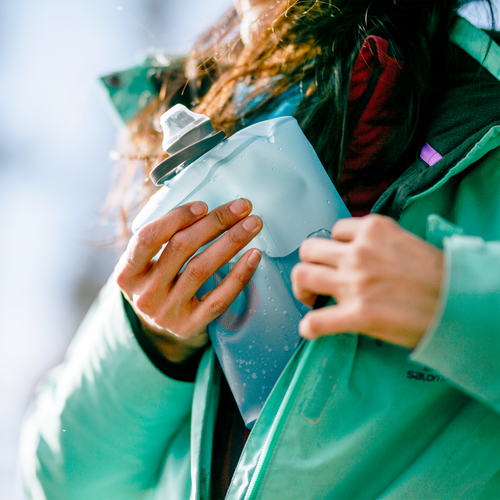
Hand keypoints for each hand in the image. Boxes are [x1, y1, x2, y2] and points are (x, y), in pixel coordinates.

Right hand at [115, 199, 262, 361]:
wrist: (160, 332)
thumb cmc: (158, 285)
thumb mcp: (145, 266)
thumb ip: (161, 239)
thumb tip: (201, 206)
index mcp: (127, 273)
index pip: (147, 238)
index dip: (176, 218)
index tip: (204, 205)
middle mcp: (144, 294)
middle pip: (181, 248)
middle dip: (215, 222)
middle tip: (241, 207)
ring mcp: (167, 312)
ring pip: (201, 268)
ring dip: (231, 241)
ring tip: (252, 224)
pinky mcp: (190, 326)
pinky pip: (219, 298)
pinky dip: (239, 274)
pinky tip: (253, 255)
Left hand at [291, 215, 443, 347]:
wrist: (460, 303)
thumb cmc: (437, 275)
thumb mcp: (404, 241)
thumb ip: (375, 242)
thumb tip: (354, 251)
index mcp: (373, 230)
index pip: (334, 231)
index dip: (333, 248)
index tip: (336, 261)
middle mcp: (359, 252)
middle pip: (309, 249)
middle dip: (309, 264)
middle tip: (316, 281)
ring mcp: (355, 282)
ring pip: (302, 275)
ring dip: (302, 289)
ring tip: (312, 300)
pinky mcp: (358, 314)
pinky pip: (316, 320)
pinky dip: (309, 327)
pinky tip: (312, 330)